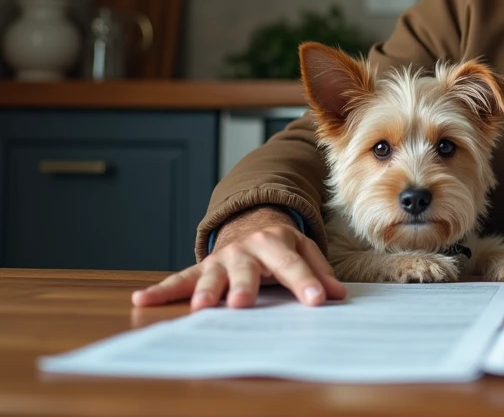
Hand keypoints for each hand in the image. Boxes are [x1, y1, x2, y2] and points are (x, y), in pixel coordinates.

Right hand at [131, 206, 346, 309]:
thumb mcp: (304, 249)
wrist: (251, 220)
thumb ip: (320, 271)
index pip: (293, 264)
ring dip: (205, 291)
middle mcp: (246, 249)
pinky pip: (180, 279)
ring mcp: (222, 259)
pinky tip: (141, 300)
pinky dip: (161, 290)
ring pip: (212, 275)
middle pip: (247, 270)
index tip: (316, 300)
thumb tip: (338, 294)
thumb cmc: (281, 245)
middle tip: (242, 304)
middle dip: (244, 286)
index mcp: (276, 242)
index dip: (305, 282)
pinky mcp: (202, 268)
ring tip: (200, 307)